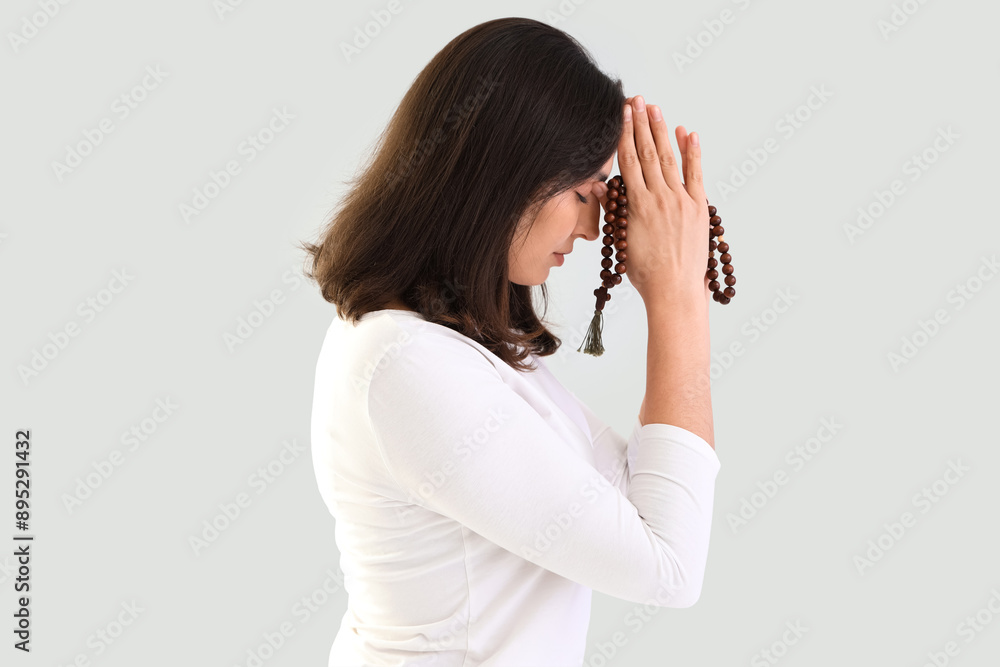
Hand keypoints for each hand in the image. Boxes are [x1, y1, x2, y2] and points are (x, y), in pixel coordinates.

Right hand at [612, 95, 710, 307]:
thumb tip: (599, 187)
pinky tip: (689, 133)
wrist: (673, 289)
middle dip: (642, 124)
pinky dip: (693, 152)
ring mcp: (681, 200)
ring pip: (669, 158)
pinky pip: (695, 174)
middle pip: (648, 152)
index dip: (624, 134)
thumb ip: (614, 211)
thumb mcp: (623, 241)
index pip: (628, 161)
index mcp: (637, 205)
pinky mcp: (698, 208)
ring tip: (656, 109)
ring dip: (662, 131)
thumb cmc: (645, 273)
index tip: (622, 114)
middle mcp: (659, 197)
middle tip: (638, 101)